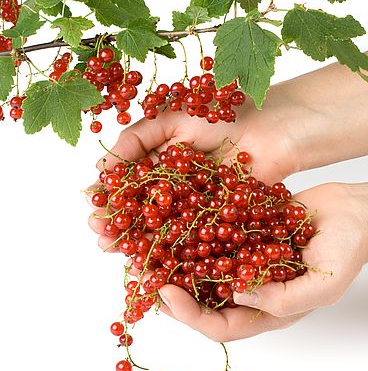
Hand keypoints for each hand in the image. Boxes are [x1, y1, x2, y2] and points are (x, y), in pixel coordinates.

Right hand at [88, 90, 318, 248]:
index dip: (109, 195)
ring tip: (115, 249)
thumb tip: (102, 169)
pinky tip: (151, 256)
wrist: (272, 128)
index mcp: (159, 160)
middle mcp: (173, 185)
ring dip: (137, 240)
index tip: (92, 206)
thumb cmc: (222, 115)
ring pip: (160, 227)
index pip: (127, 182)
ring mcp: (193, 204)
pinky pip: (188, 237)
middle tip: (100, 234)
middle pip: (140, 209)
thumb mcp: (170, 119)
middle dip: (118, 222)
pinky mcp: (215, 220)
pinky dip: (169, 248)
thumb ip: (136, 141)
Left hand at [155, 178, 367, 340]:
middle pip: (201, 299)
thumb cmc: (346, 254)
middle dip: (169, 290)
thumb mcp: (321, 286)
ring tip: (144, 248)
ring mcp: (244, 261)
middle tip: (140, 272)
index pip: (219, 324)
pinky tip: (169, 220)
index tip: (166, 293)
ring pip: (199, 268)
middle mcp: (249, 290)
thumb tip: (237, 296)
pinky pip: (211, 238)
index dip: (189, 315)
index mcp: (266, 312)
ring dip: (172, 261)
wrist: (354, 212)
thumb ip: (282, 300)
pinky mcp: (243, 234)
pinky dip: (189, 234)